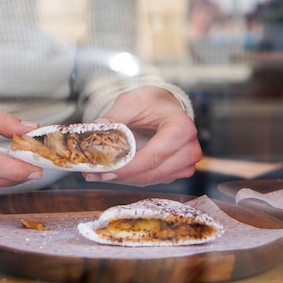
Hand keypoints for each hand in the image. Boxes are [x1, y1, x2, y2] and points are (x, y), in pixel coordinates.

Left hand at [84, 86, 201, 185]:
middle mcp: (189, 149)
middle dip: (120, 175)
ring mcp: (185, 163)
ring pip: (149, 180)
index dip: (127, 167)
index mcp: (182, 128)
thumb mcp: (130, 103)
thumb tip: (96, 130)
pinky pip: (150, 180)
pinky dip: (129, 178)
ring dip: (122, 179)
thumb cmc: (150, 102)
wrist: (162, 107)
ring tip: (96, 173)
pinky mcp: (175, 172)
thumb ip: (114, 117)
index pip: (153, 156)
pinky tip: (111, 172)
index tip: (103, 170)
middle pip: (151, 172)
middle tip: (92, 174)